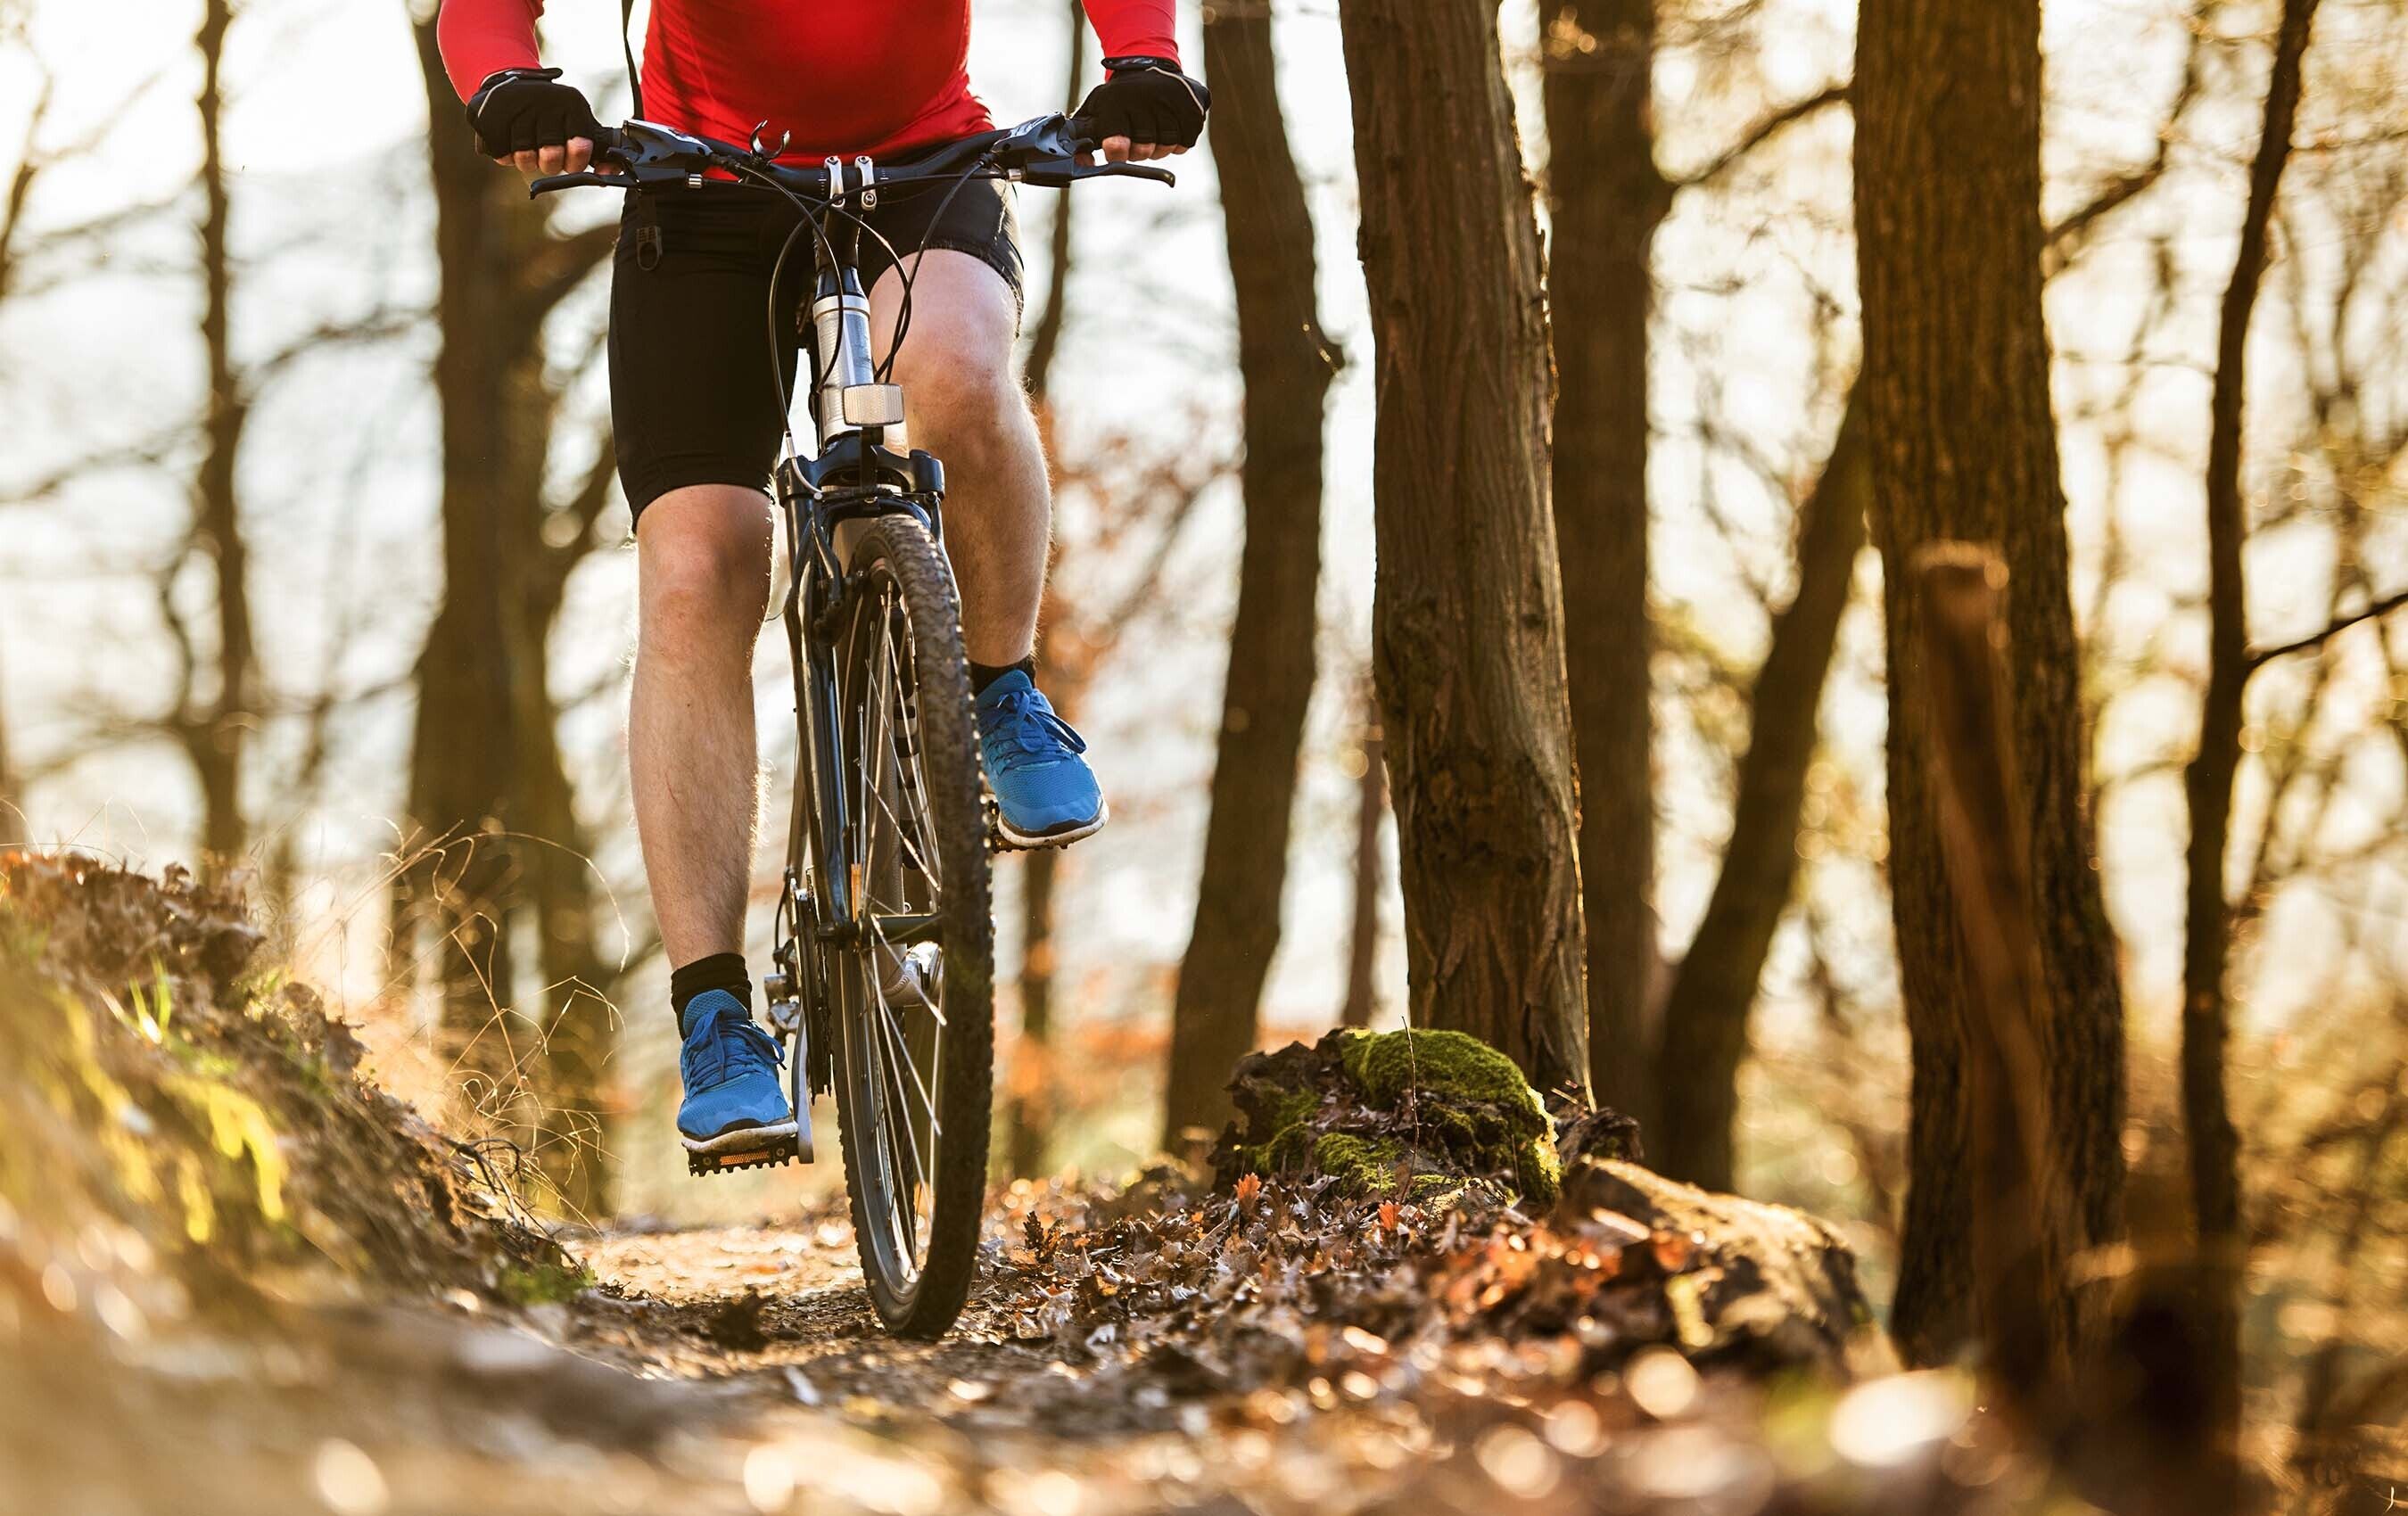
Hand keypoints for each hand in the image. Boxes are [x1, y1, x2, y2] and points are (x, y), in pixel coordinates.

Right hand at [465, 67, 603, 177]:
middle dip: (550, 163)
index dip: (575, 161)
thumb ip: (597, 153)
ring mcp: (519, 104)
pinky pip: (502, 154)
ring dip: (526, 160)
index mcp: (573, 103)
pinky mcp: (493, 112)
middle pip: (552, 156)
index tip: (571, 160)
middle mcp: (547, 99)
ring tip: (528, 146)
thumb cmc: (552, 115)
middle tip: (546, 153)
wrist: (509, 82)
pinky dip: (505, 155)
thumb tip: (606, 174)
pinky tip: (509, 140)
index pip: (581, 146)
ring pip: (525, 156)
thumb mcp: (578, 124)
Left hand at [1075, 62, 1210, 162]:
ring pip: (1167, 146)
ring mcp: (1171, 98)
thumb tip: (1084, 164)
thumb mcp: (1095, 110)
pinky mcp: (1193, 103)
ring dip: (1160, 146)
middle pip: (1144, 150)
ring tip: (1154, 130)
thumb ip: (1083, 138)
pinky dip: (1179, 141)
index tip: (1118, 151)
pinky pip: (1186, 141)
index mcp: (1115, 99)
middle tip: (1138, 139)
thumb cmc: (1118, 97)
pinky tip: (1171, 126)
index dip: (1117, 153)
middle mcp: (1144, 95)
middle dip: (1140, 151)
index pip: (1117, 143)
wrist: (1148, 65)